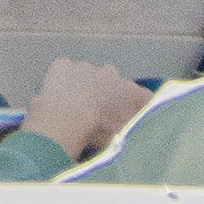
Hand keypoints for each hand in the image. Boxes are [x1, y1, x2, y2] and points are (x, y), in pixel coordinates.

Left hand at [24, 69, 147, 164]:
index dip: (139, 106)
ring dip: (86, 85)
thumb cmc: (98, 131)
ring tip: (77, 106)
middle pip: (113, 80)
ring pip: (88, 74)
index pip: (143, 96)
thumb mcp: (124, 138)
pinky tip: (60, 95)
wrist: (66, 116)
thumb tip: (134, 129)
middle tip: (100, 112)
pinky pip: (66, 70)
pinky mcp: (62, 65)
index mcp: (129, 91)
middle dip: (108, 92)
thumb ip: (132, 129)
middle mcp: (110, 73)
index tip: (133, 117)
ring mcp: (84, 66)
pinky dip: (65, 80)